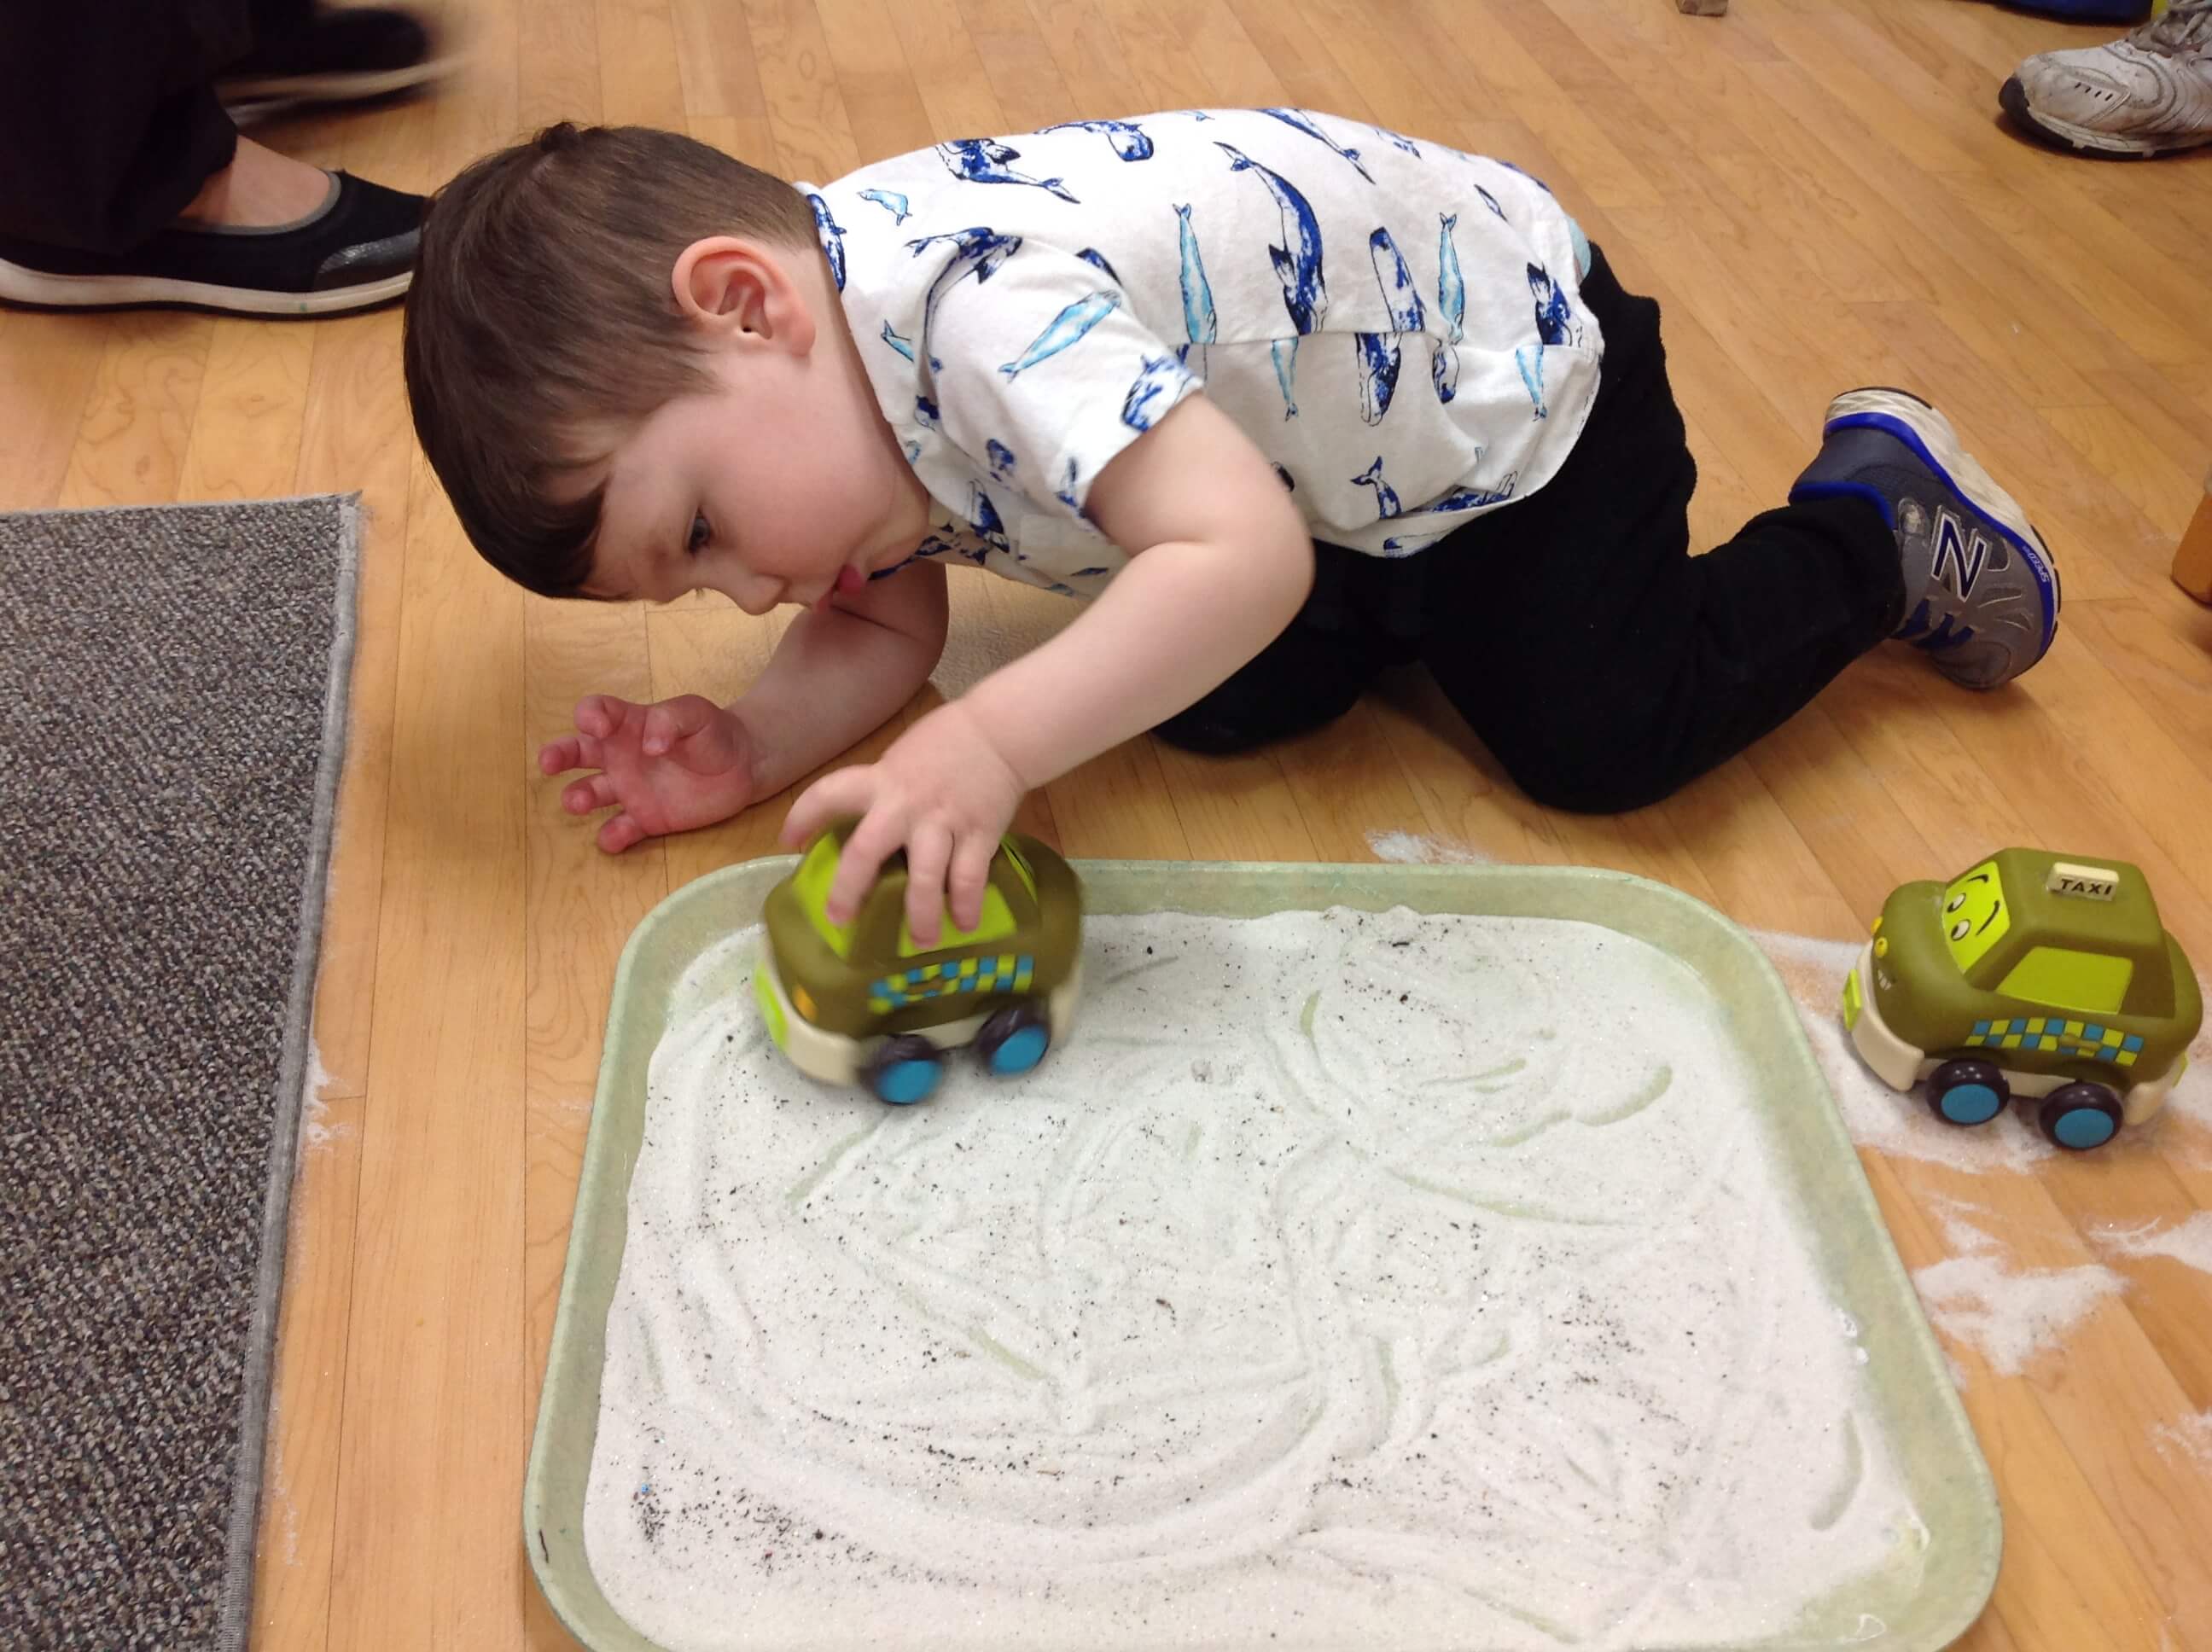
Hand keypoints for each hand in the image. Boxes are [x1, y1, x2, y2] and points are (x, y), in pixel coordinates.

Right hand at [539, 694, 757, 853]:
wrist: (744, 766)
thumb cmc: (714, 732)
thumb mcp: (696, 713)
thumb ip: (670, 720)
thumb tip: (649, 745)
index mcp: (630, 724)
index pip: (597, 712)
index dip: (589, 716)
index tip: (597, 727)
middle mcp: (621, 756)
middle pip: (577, 752)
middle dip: (557, 755)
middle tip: (548, 764)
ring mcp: (631, 789)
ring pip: (591, 793)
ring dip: (578, 797)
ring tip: (577, 802)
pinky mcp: (647, 819)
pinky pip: (621, 829)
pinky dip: (611, 836)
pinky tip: (611, 838)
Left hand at [781, 701, 1025, 944]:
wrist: (1000, 733)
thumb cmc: (945, 743)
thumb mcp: (901, 759)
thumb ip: (883, 791)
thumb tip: (867, 827)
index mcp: (881, 781)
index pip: (828, 794)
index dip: (803, 818)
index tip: (789, 841)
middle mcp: (905, 805)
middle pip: (866, 851)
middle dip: (849, 889)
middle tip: (841, 918)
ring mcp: (943, 822)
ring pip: (925, 877)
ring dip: (921, 915)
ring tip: (921, 942)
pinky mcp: (979, 835)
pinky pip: (969, 877)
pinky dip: (967, 905)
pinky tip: (965, 924)